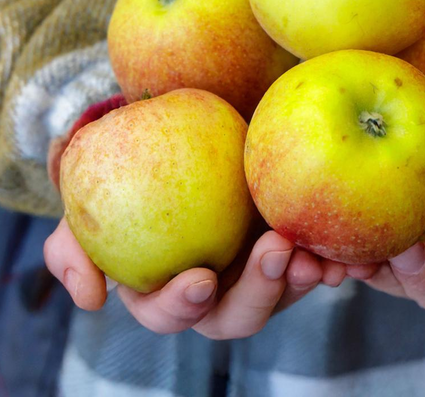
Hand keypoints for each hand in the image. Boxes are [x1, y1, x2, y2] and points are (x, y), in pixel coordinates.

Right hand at [44, 99, 344, 337]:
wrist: (178, 109)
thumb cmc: (124, 151)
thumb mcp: (84, 189)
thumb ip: (71, 241)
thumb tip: (91, 301)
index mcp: (163, 285)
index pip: (168, 313)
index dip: (181, 305)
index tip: (199, 277)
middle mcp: (213, 284)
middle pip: (235, 315)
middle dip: (258, 292)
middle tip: (276, 251)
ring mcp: (255, 265)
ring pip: (283, 292)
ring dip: (301, 280)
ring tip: (318, 254)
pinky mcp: (291, 240)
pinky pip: (318, 257)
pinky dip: (336, 259)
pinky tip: (353, 247)